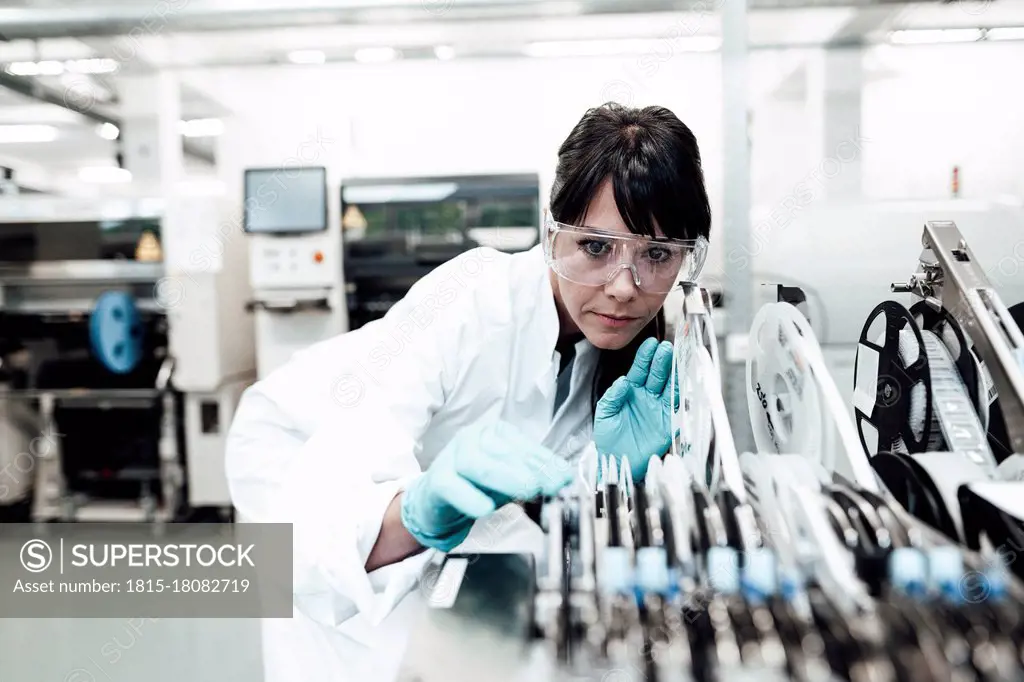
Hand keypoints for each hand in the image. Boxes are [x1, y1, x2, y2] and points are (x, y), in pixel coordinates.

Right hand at [400, 420, 572, 550]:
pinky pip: (452, 486)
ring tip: (527, 491)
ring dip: (504, 477)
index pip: (524, 445)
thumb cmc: (475, 487)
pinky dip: (469, 497)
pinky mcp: (437, 481)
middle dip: (530, 469)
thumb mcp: (510, 481)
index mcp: (493, 434)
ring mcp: (451, 458)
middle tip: (551, 485)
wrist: (435, 503)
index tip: (565, 477)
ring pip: (476, 463)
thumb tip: (565, 478)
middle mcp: (471, 439)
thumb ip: (536, 477)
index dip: (546, 461)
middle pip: (501, 451)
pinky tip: (484, 509)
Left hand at [593, 338, 673, 481]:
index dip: (646, 356)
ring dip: (674, 373)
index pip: (640, 369)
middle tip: (667, 347)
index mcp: (632, 391)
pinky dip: (681, 394)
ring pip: (670, 386)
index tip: (651, 343)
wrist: (617, 463)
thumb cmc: (609, 439)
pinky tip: (684, 383)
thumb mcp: (605, 414)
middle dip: (662, 360)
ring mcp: (659, 408)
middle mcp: (647, 396)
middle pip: (658, 374)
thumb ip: (613, 396)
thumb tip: (624, 381)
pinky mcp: (668, 423)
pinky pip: (677, 406)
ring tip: (678, 359)